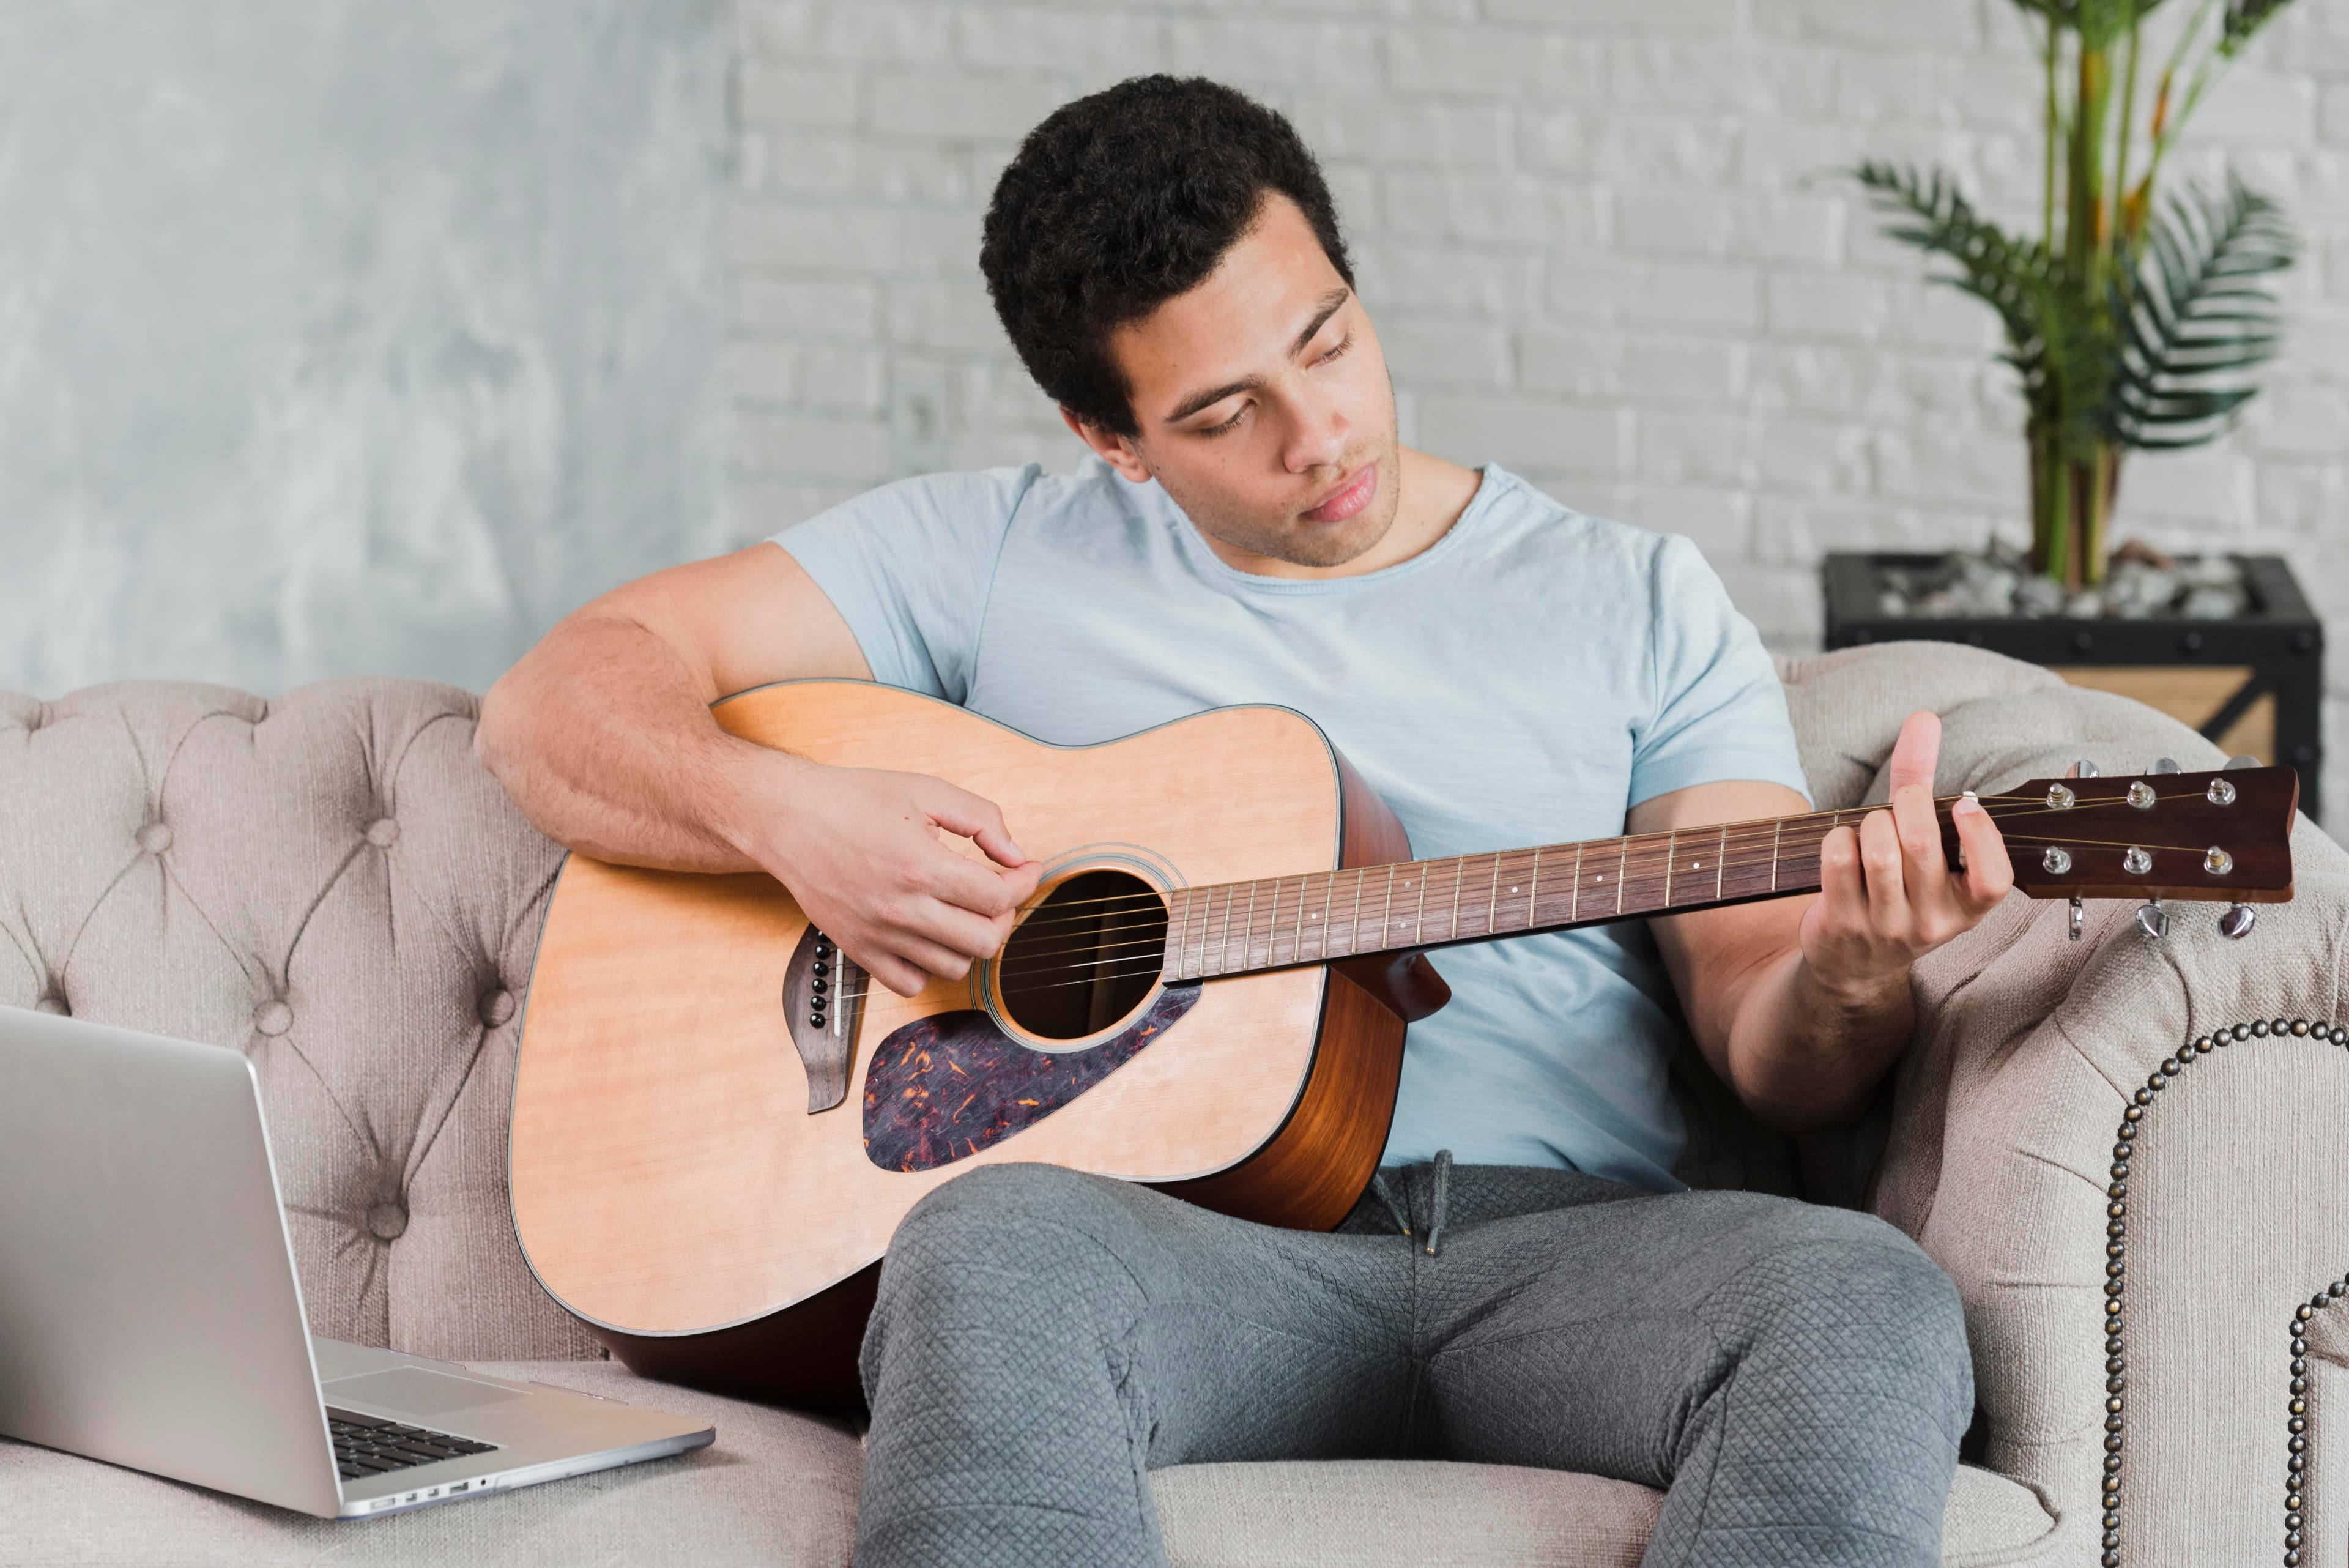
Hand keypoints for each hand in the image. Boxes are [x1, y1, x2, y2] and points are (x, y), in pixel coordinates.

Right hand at [744, 758, 1043, 998]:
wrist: (788, 817)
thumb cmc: (854, 799)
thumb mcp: (927, 791)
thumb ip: (982, 819)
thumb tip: (1015, 855)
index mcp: (922, 865)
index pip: (997, 897)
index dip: (1023, 882)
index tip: (1024, 869)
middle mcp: (901, 908)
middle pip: (984, 940)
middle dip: (1003, 915)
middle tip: (995, 892)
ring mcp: (878, 935)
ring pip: (953, 967)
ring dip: (969, 941)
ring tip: (962, 911)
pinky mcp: (858, 949)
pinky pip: (910, 983)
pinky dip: (928, 966)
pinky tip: (928, 934)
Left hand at [1798, 709, 2013, 1003]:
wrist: (1852, 962)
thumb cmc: (1898, 889)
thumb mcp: (1927, 850)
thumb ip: (1924, 781)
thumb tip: (1924, 718)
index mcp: (1967, 907)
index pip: (1993, 879)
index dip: (1982, 836)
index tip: (1964, 805)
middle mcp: (1933, 922)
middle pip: (1920, 843)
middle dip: (1906, 803)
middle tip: (1902, 800)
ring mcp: (1886, 927)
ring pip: (1878, 850)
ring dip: (1870, 822)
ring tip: (1871, 827)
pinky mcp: (1843, 924)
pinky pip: (1838, 861)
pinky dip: (1837, 839)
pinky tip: (1844, 846)